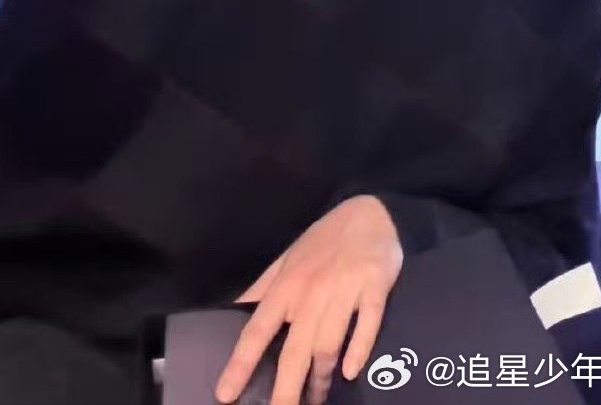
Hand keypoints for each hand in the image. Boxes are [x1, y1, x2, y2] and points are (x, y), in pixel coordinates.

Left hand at [215, 195, 403, 404]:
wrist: (372, 213)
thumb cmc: (324, 241)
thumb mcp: (287, 259)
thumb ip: (262, 288)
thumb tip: (232, 310)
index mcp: (286, 286)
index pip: (257, 330)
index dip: (240, 364)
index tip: (226, 394)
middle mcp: (312, 292)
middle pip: (295, 349)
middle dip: (286, 389)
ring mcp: (345, 290)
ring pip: (329, 343)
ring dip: (321, 377)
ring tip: (317, 398)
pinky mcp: (375, 288)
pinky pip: (367, 324)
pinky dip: (358, 349)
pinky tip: (350, 371)